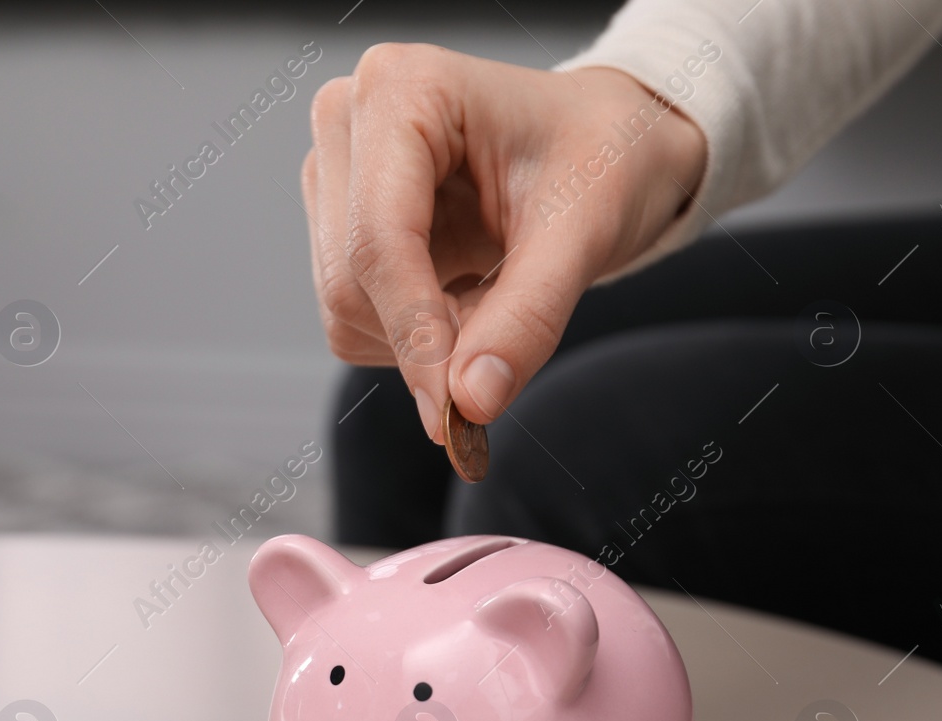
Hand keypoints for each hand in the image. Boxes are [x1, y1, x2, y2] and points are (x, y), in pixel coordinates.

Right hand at [300, 45, 706, 439]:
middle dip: (426, 335)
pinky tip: (462, 292)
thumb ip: (527, 317)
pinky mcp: (334, 223)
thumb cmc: (604, 157)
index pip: (379, 238)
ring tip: (493, 293)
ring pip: (343, 308)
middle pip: (350, 281)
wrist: (606, 146)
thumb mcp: (585, 232)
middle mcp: (349, 120)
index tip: (455, 410)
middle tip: (506, 330)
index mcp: (403, 90)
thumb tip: (468, 400)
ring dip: (421, 337)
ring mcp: (334, 173)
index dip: (415, 332)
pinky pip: (350, 319)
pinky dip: (411, 335)